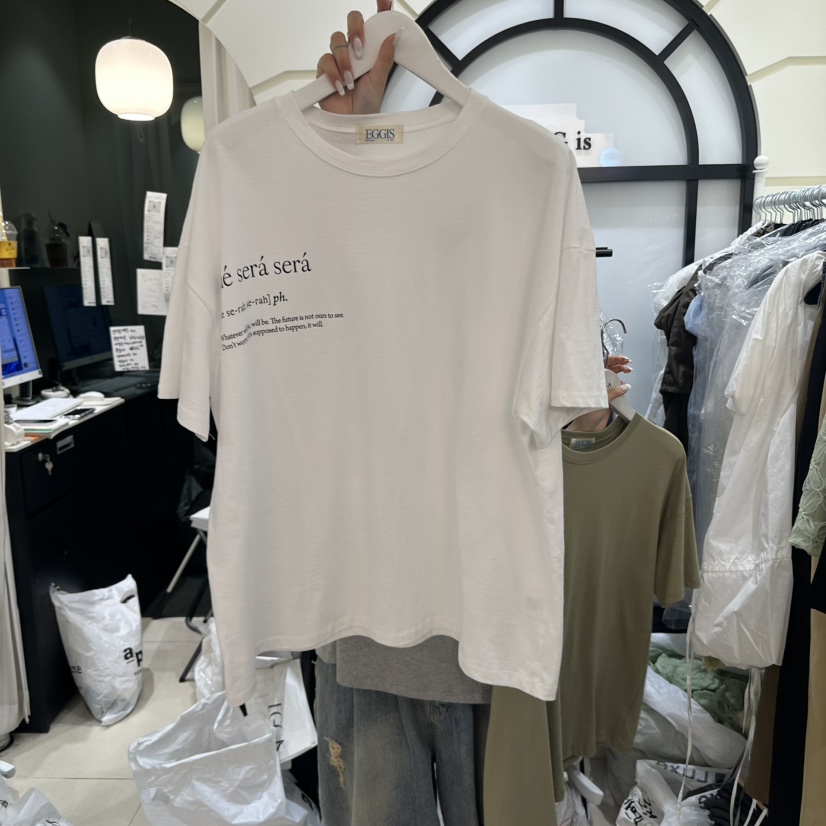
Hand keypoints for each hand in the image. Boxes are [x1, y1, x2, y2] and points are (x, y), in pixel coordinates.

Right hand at [318, 1, 396, 115]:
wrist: (352, 124)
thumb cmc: (367, 104)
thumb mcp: (380, 80)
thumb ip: (385, 57)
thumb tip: (394, 35)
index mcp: (370, 50)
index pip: (375, 24)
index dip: (380, 8)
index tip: (385, 0)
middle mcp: (354, 50)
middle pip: (351, 21)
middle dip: (355, 30)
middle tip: (360, 48)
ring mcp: (338, 58)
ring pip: (336, 40)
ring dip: (345, 61)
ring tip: (351, 80)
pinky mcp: (324, 69)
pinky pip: (326, 59)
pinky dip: (334, 73)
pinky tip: (341, 86)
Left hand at [567, 356, 632, 431]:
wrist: (586, 429)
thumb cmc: (586, 415)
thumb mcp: (600, 401)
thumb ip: (613, 392)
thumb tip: (625, 386)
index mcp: (591, 381)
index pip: (601, 365)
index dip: (612, 360)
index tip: (622, 359)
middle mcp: (596, 384)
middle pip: (608, 369)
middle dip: (619, 364)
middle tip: (628, 364)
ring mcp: (602, 391)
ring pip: (613, 378)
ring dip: (621, 373)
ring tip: (628, 371)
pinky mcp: (607, 398)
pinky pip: (615, 389)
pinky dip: (621, 385)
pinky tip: (625, 386)